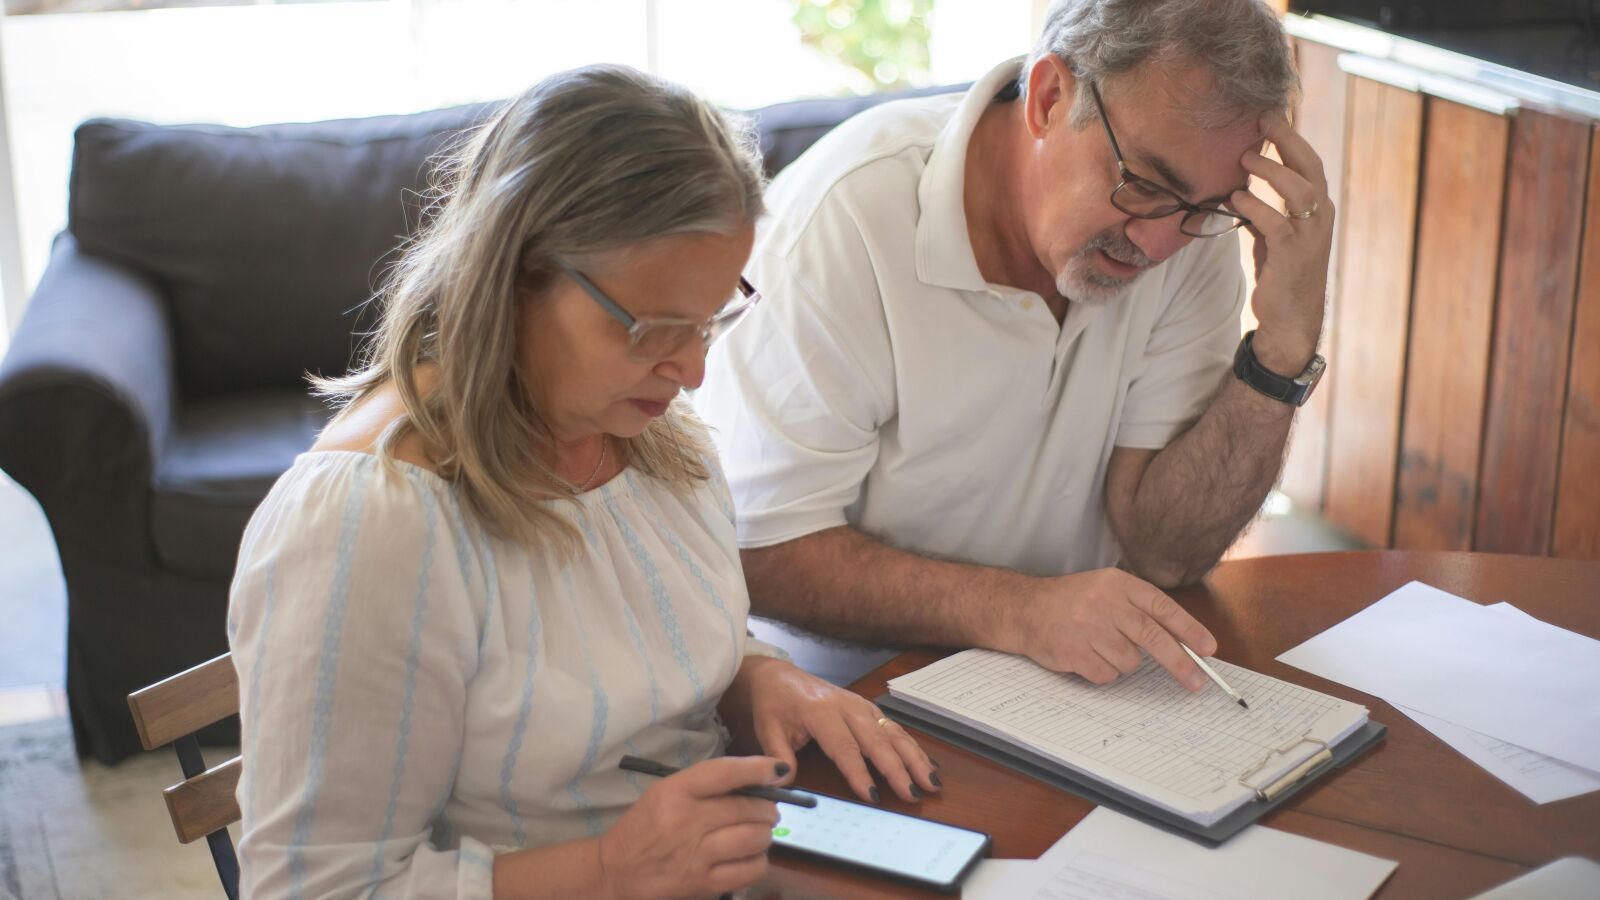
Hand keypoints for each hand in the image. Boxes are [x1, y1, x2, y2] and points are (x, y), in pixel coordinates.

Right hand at [596, 755, 783, 899]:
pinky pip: (749, 870)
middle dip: (767, 809)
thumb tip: (756, 780)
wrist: (615, 870)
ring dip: (765, 834)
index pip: (725, 773)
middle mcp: (687, 820)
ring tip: (759, 833)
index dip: (757, 768)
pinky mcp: (702, 883)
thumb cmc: (644, 827)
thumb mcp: (665, 793)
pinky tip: (750, 857)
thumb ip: (705, 786)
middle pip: (747, 808)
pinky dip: (758, 861)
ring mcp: (696, 854)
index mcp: (675, 790)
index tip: (777, 770)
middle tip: (768, 812)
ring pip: (753, 838)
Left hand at [723, 656, 939, 803]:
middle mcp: (847, 706)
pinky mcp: (869, 709)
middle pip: (877, 740)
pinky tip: (927, 764)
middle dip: (898, 769)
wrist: (778, 676)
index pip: (843, 746)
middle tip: (914, 794)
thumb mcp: (767, 728)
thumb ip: (778, 754)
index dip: (859, 773)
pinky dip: (913, 747)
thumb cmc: (774, 703)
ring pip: (893, 733)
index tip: (873, 796)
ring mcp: (861, 706)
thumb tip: (785, 781)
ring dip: (914, 758)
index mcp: (820, 711)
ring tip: (931, 782)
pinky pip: (895, 728)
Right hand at [1011, 567, 1217, 688]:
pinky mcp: (1075, 652)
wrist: (1025, 609)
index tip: (1208, 648)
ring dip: (1122, 661)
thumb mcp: (1107, 590)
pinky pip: (1107, 675)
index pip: (1162, 608)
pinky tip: (1087, 655)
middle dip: (1180, 663)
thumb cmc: (1073, 601)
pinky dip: (1102, 671)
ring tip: (1101, 646)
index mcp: (1118, 584)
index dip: (1189, 629)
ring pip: (1130, 662)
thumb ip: (1140, 609)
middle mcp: (1105, 603)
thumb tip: (1183, 642)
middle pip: (1153, 637)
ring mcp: (1088, 628)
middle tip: (1197, 681)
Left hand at [1232, 111, 1335, 373]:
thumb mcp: (1275, 235)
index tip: (1268, 115)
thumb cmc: (1282, 273)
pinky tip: (1235, 199)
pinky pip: (1275, 222)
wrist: (1291, 318)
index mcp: (1317, 207)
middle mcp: (1320, 216)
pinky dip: (1254, 207)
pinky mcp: (1293, 255)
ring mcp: (1310, 235)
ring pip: (1299, 189)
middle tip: (1262, 121)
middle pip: (1310, 166)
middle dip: (1287, 139)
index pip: (1309, 162)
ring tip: (1245, 159)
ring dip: (1270, 170)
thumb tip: (1238, 187)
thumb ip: (1266, 210)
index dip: (1290, 137)